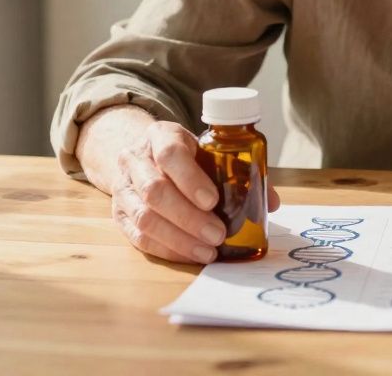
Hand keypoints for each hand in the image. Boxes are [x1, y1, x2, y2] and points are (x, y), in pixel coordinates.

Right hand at [108, 119, 280, 263]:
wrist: (142, 156)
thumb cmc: (184, 155)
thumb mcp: (206, 149)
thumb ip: (238, 171)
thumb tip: (272, 202)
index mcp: (160, 135)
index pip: (169, 154)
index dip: (190, 179)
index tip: (213, 200)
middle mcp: (135, 160)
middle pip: (155, 191)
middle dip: (189, 217)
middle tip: (218, 234)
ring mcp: (123, 189)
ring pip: (144, 217)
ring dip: (179, 239)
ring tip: (208, 250)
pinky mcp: (119, 215)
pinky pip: (139, 237)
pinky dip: (168, 249)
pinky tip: (191, 255)